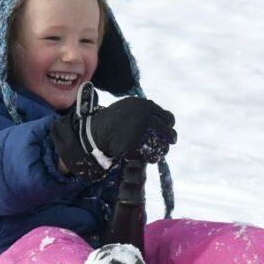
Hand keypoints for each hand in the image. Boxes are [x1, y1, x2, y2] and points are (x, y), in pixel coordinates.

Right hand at [52, 93, 175, 178]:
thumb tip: (164, 121)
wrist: (93, 132)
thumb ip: (144, 111)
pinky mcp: (134, 145)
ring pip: (161, 144)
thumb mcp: (128, 108)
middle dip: (170, 137)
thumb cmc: (111, 120)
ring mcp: (139, 130)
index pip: (167, 117)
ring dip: (162, 149)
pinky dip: (152, 157)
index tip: (168, 129)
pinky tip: (150, 157)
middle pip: (167, 130)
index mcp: (144, 106)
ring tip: (159, 152)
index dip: (169, 124)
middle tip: (170, 141)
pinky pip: (150, 154)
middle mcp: (144, 116)